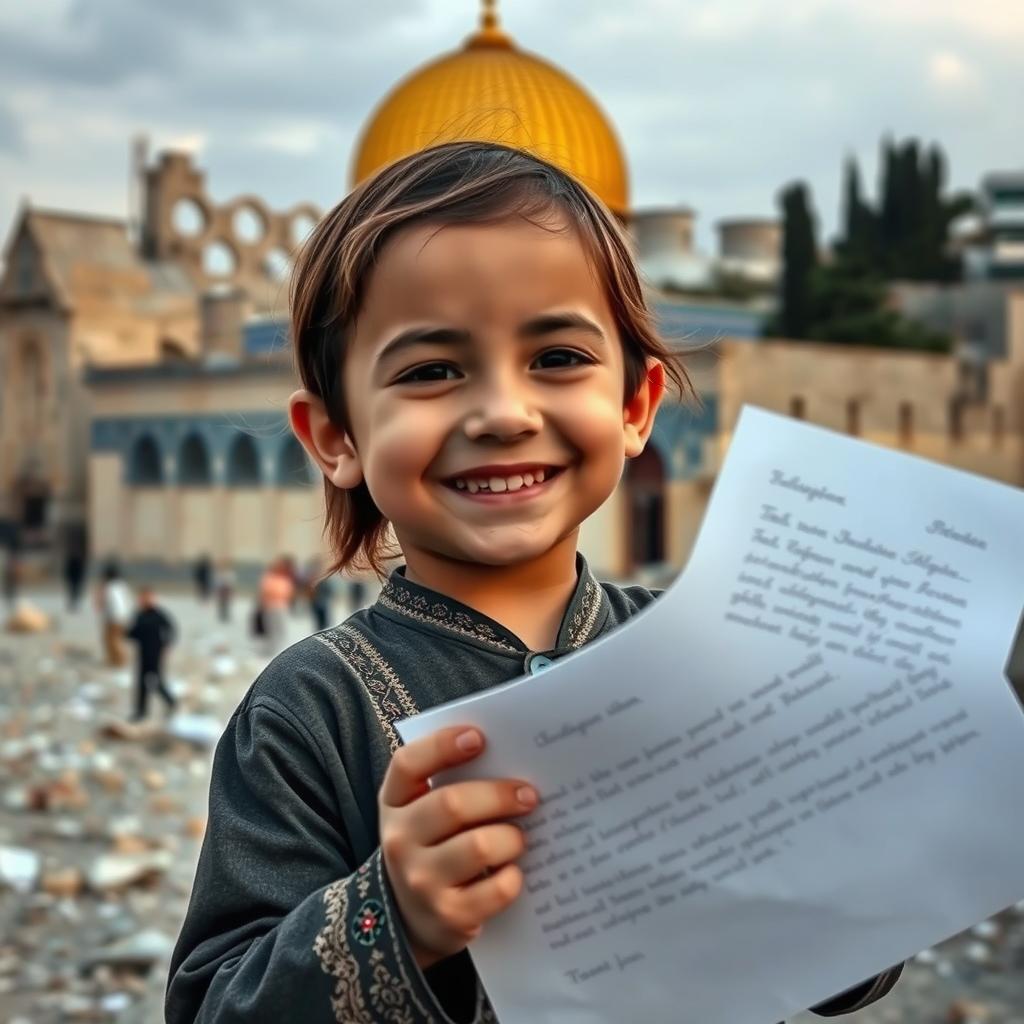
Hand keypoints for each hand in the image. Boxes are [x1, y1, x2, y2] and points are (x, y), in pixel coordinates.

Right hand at [378, 726, 537, 968]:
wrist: (408, 916)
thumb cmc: (431, 845)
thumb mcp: (423, 811)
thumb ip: (452, 782)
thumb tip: (512, 756)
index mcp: (394, 802)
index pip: (407, 764)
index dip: (442, 745)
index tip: (479, 737)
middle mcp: (399, 840)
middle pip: (452, 804)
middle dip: (499, 795)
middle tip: (529, 796)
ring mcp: (421, 881)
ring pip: (479, 846)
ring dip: (511, 838)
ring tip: (519, 838)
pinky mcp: (448, 915)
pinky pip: (496, 889)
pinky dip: (513, 877)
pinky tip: (513, 872)